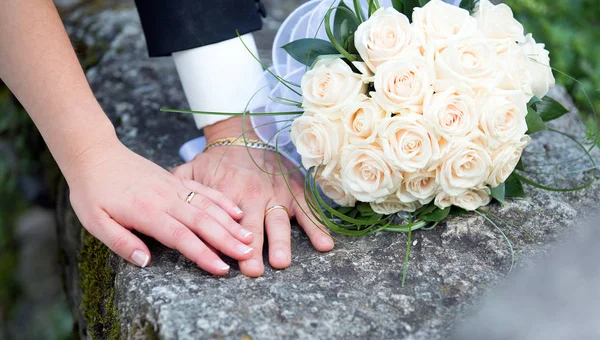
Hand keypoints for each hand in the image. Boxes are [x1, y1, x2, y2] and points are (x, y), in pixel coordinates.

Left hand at [65, 137, 254, 274]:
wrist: (95, 154)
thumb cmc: (92, 191)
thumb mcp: (95, 222)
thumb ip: (121, 242)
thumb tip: (145, 262)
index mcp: (147, 212)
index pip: (181, 237)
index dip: (203, 254)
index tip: (221, 268)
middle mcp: (166, 198)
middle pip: (203, 221)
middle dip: (227, 240)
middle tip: (247, 254)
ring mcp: (174, 187)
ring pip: (209, 206)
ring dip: (230, 223)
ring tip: (249, 237)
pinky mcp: (177, 179)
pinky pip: (204, 190)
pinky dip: (223, 201)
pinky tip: (237, 212)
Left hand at [171, 117, 334, 276]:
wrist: (242, 134)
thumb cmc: (213, 161)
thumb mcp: (190, 171)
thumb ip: (177, 192)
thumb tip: (157, 211)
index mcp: (227, 191)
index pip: (225, 222)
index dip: (225, 243)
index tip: (226, 263)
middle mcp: (253, 193)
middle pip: (253, 225)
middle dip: (253, 249)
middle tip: (253, 269)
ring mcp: (277, 192)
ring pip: (279, 220)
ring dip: (282, 241)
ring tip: (282, 261)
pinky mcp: (295, 190)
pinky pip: (308, 210)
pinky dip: (317, 227)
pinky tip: (325, 245)